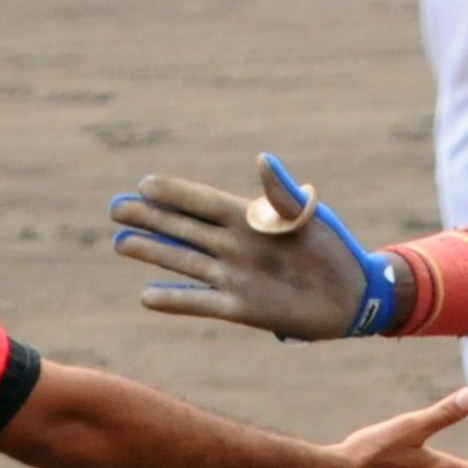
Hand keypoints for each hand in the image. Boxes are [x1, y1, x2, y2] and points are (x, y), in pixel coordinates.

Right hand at [112, 156, 394, 340]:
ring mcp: (234, 277)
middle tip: (116, 210)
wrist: (351, 295)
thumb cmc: (331, 248)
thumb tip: (262, 159)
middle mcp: (235, 246)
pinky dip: (176, 299)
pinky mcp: (241, 307)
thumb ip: (280, 193)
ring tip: (120, 244)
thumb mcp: (308, 216)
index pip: (203, 202)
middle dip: (150, 219)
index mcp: (250, 219)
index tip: (143, 184)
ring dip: (153, 253)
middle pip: (184, 229)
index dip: (175, 193)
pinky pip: (201, 302)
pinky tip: (147, 296)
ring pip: (185, 262)